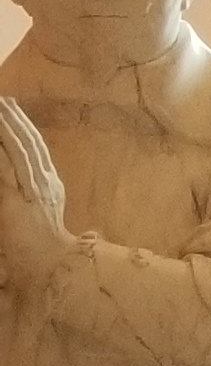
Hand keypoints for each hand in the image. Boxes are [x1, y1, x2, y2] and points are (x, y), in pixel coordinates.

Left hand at [0, 99, 67, 288]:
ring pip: (19, 147)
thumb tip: (31, 195)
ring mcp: (31, 186)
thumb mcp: (42, 223)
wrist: (51, 264)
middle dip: (17, 120)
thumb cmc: (45, 253)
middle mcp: (44, 182)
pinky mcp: (14, 194)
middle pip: (30, 143)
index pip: (37, 152)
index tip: (17, 114)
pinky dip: (3, 143)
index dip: (27, 131)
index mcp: (50, 188)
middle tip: (5, 101)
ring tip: (0, 107)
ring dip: (8, 125)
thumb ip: (37, 204)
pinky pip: (7, 162)